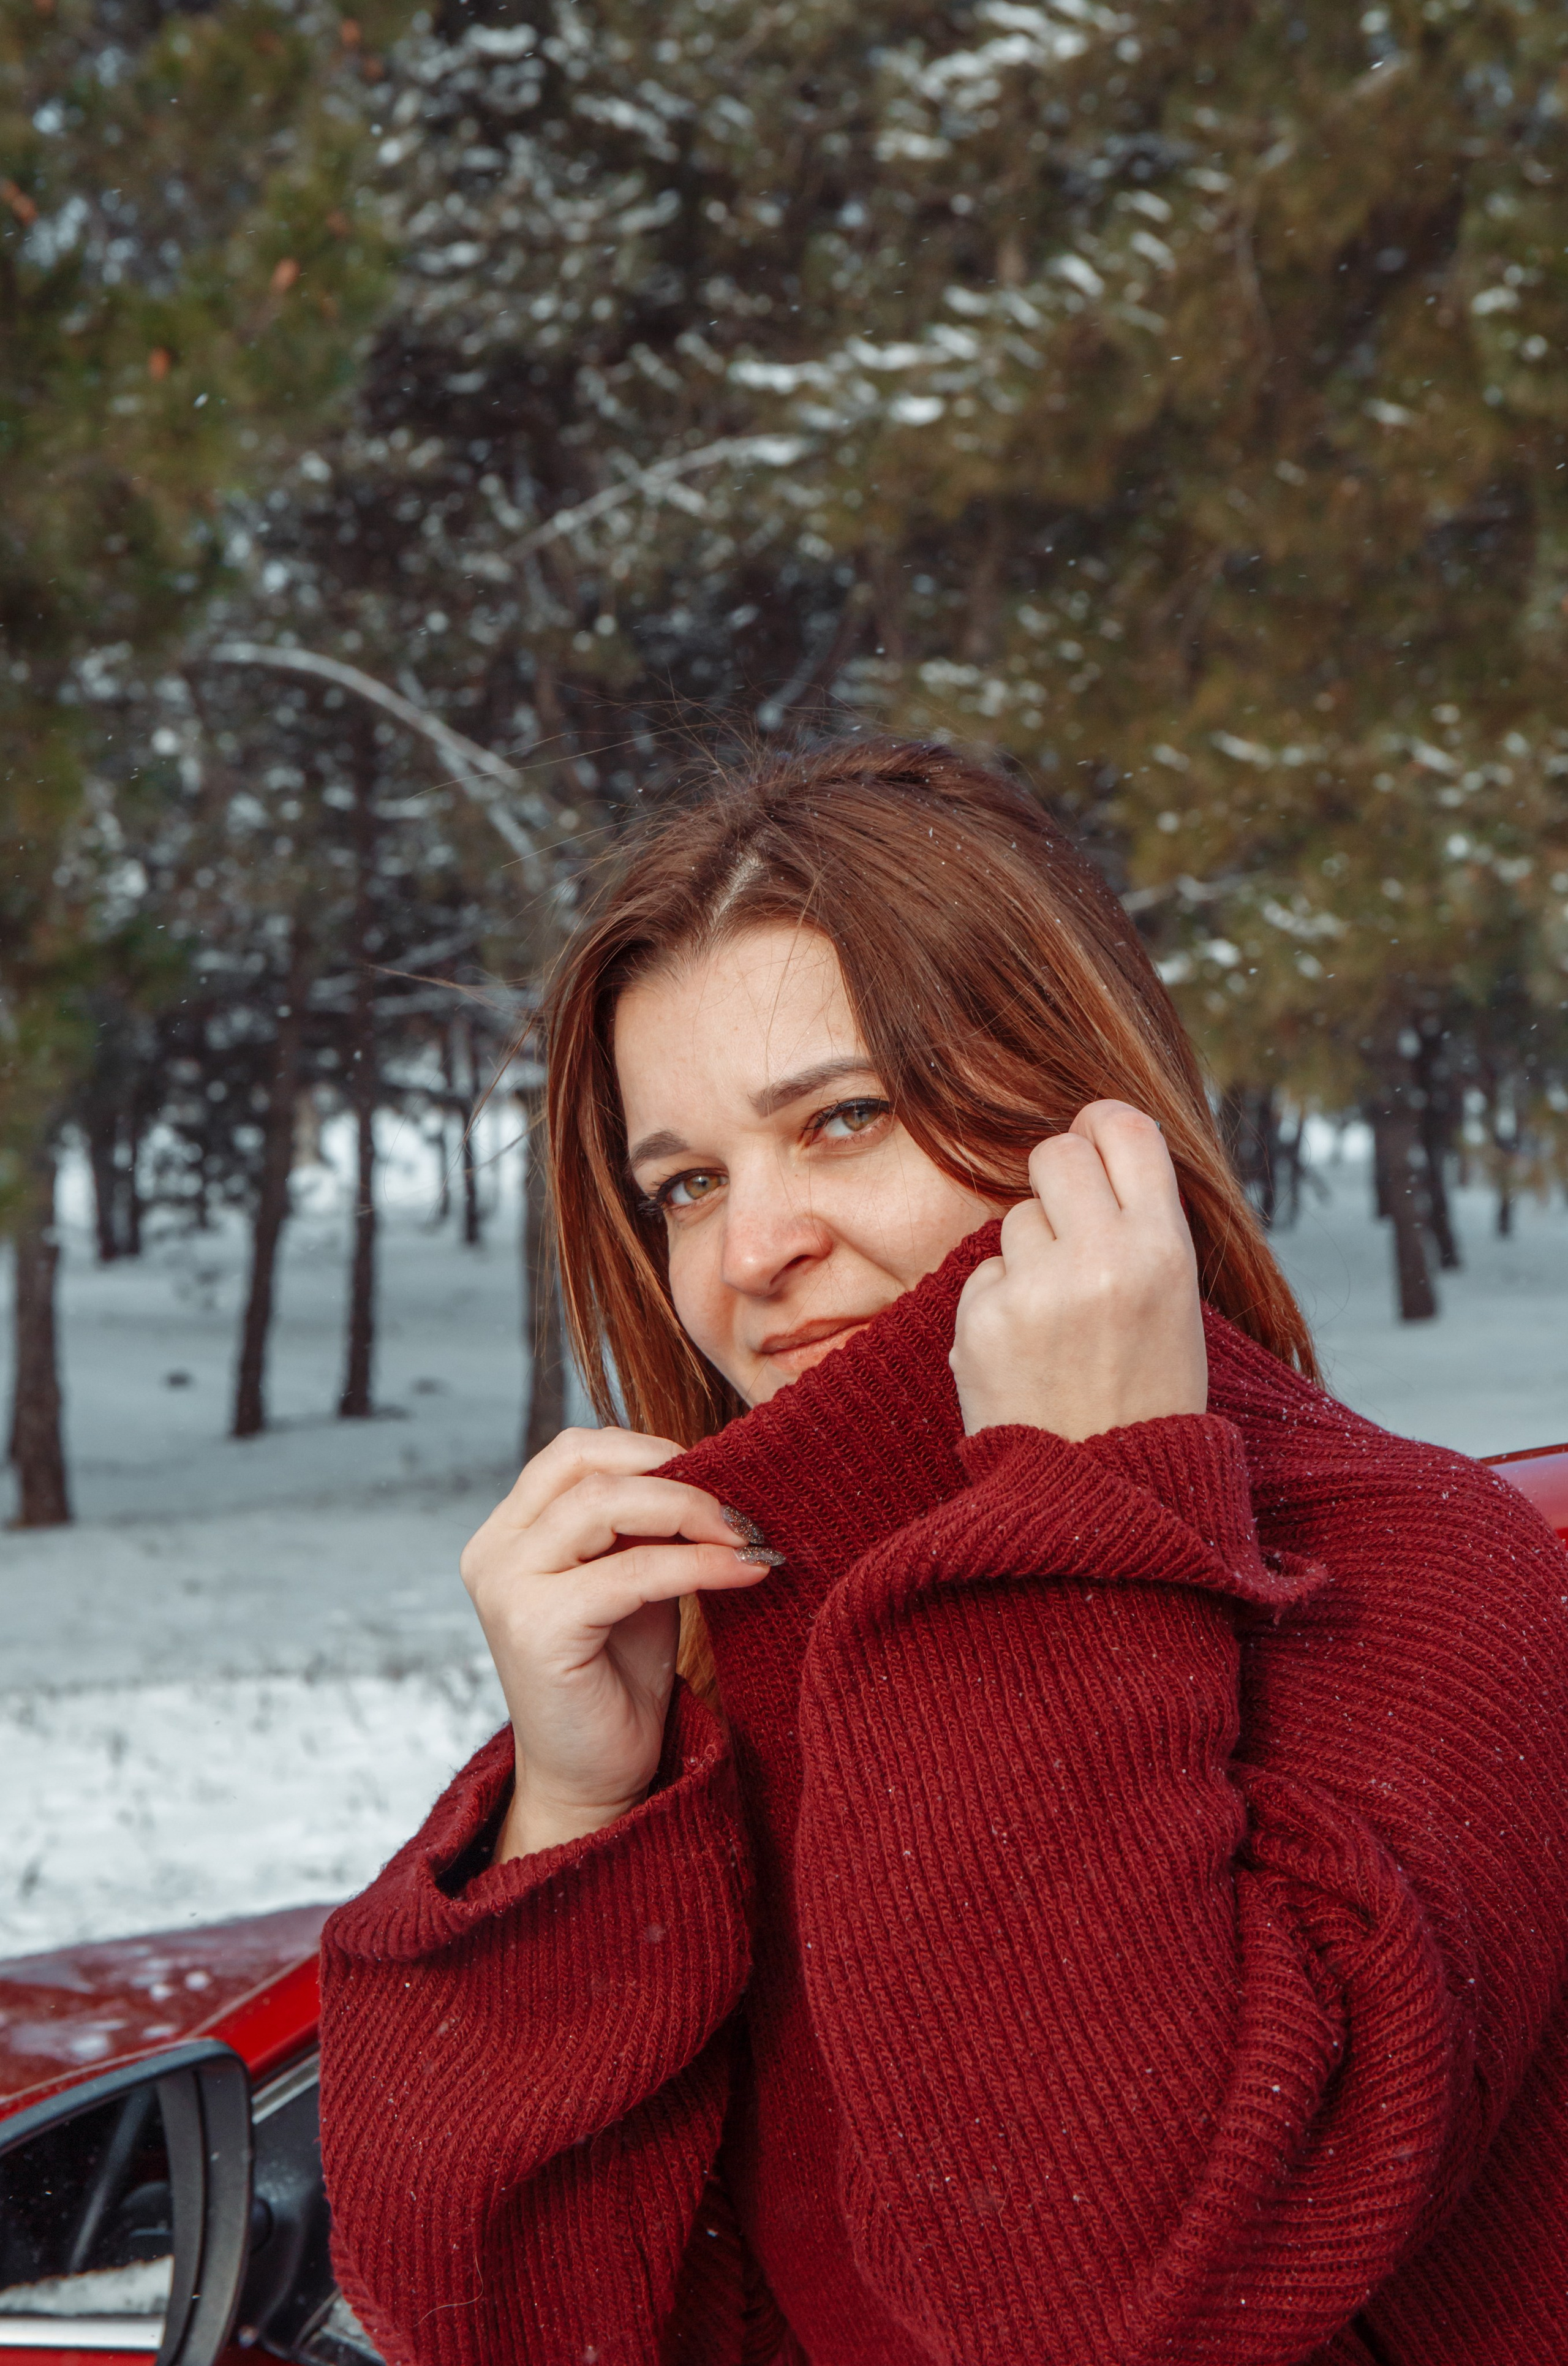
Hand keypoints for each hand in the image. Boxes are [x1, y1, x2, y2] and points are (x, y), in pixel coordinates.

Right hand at [459, 1427, 770, 1862]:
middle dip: (675, 1475)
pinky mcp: (539, 1628)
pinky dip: (697, 1564)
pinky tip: (745, 1573)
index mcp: (509, 1531)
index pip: (574, 1451)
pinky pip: (632, 1571)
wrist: (593, 1777)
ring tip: (746, 1537)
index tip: (718, 1471)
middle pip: (586, 1465)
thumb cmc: (616, 1675)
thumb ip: (644, 1522)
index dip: (649, 1448)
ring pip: (604, 1505)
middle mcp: (494, 1551)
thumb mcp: (631, 1576)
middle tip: (740, 1509)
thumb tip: (712, 1464)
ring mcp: (507, 1587)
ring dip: (690, 1511)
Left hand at [950, 1100, 1206, 1441]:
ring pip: (1015, 1217)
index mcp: (1163, 1250)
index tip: (1092, 1135)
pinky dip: (999, 1305)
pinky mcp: (982, 1321)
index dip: (1103, 1124)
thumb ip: (1142, 1228)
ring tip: (1059, 1319)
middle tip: (1069, 1227)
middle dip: (1058, 1180)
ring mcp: (1036, 1289)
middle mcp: (1101, 1258)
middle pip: (1056, 1153)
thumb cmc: (1147, 1398)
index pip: (1126, 1130)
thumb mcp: (1176, 1306)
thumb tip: (1097, 1145)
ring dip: (1029, 1253)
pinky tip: (1027, 1353)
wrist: (1105, 1498)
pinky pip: (984, 1274)